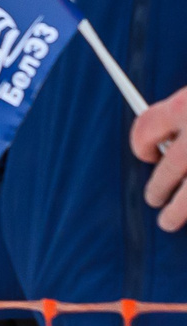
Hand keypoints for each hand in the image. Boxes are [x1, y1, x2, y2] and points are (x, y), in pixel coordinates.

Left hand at [134, 85, 186, 231]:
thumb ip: (182, 113)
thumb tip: (162, 142)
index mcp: (185, 105)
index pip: (146, 127)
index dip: (143, 143)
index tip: (146, 154)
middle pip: (169, 170)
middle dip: (158, 187)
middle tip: (153, 199)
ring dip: (177, 210)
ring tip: (168, 221)